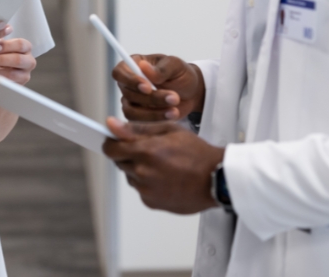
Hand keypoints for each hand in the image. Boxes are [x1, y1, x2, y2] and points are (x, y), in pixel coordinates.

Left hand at [0, 38, 35, 84]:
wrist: (0, 75)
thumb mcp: (0, 47)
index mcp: (26, 48)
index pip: (20, 44)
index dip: (7, 46)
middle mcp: (28, 61)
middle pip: (18, 60)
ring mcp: (24, 76)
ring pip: (11, 75)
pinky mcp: (16, 87)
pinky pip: (4, 85)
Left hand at [103, 118, 223, 213]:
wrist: (216, 178)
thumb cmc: (196, 152)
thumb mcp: (168, 130)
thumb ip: (137, 128)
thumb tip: (111, 125)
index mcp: (145, 151)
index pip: (111, 148)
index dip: (111, 143)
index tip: (114, 141)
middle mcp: (142, 172)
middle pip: (120, 162)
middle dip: (129, 155)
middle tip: (150, 151)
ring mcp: (146, 190)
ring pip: (130, 176)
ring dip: (139, 170)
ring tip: (162, 165)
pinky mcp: (152, 203)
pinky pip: (141, 190)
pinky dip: (148, 184)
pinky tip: (166, 178)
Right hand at [112, 54, 204, 121]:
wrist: (191, 92)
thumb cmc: (181, 74)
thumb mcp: (176, 66)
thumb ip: (161, 68)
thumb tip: (144, 67)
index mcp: (133, 64)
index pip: (120, 72)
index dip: (130, 80)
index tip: (148, 87)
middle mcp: (128, 84)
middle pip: (128, 94)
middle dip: (152, 98)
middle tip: (174, 98)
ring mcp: (132, 101)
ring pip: (131, 111)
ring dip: (153, 113)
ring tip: (174, 110)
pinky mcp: (138, 116)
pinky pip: (139, 124)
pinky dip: (155, 121)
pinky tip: (171, 116)